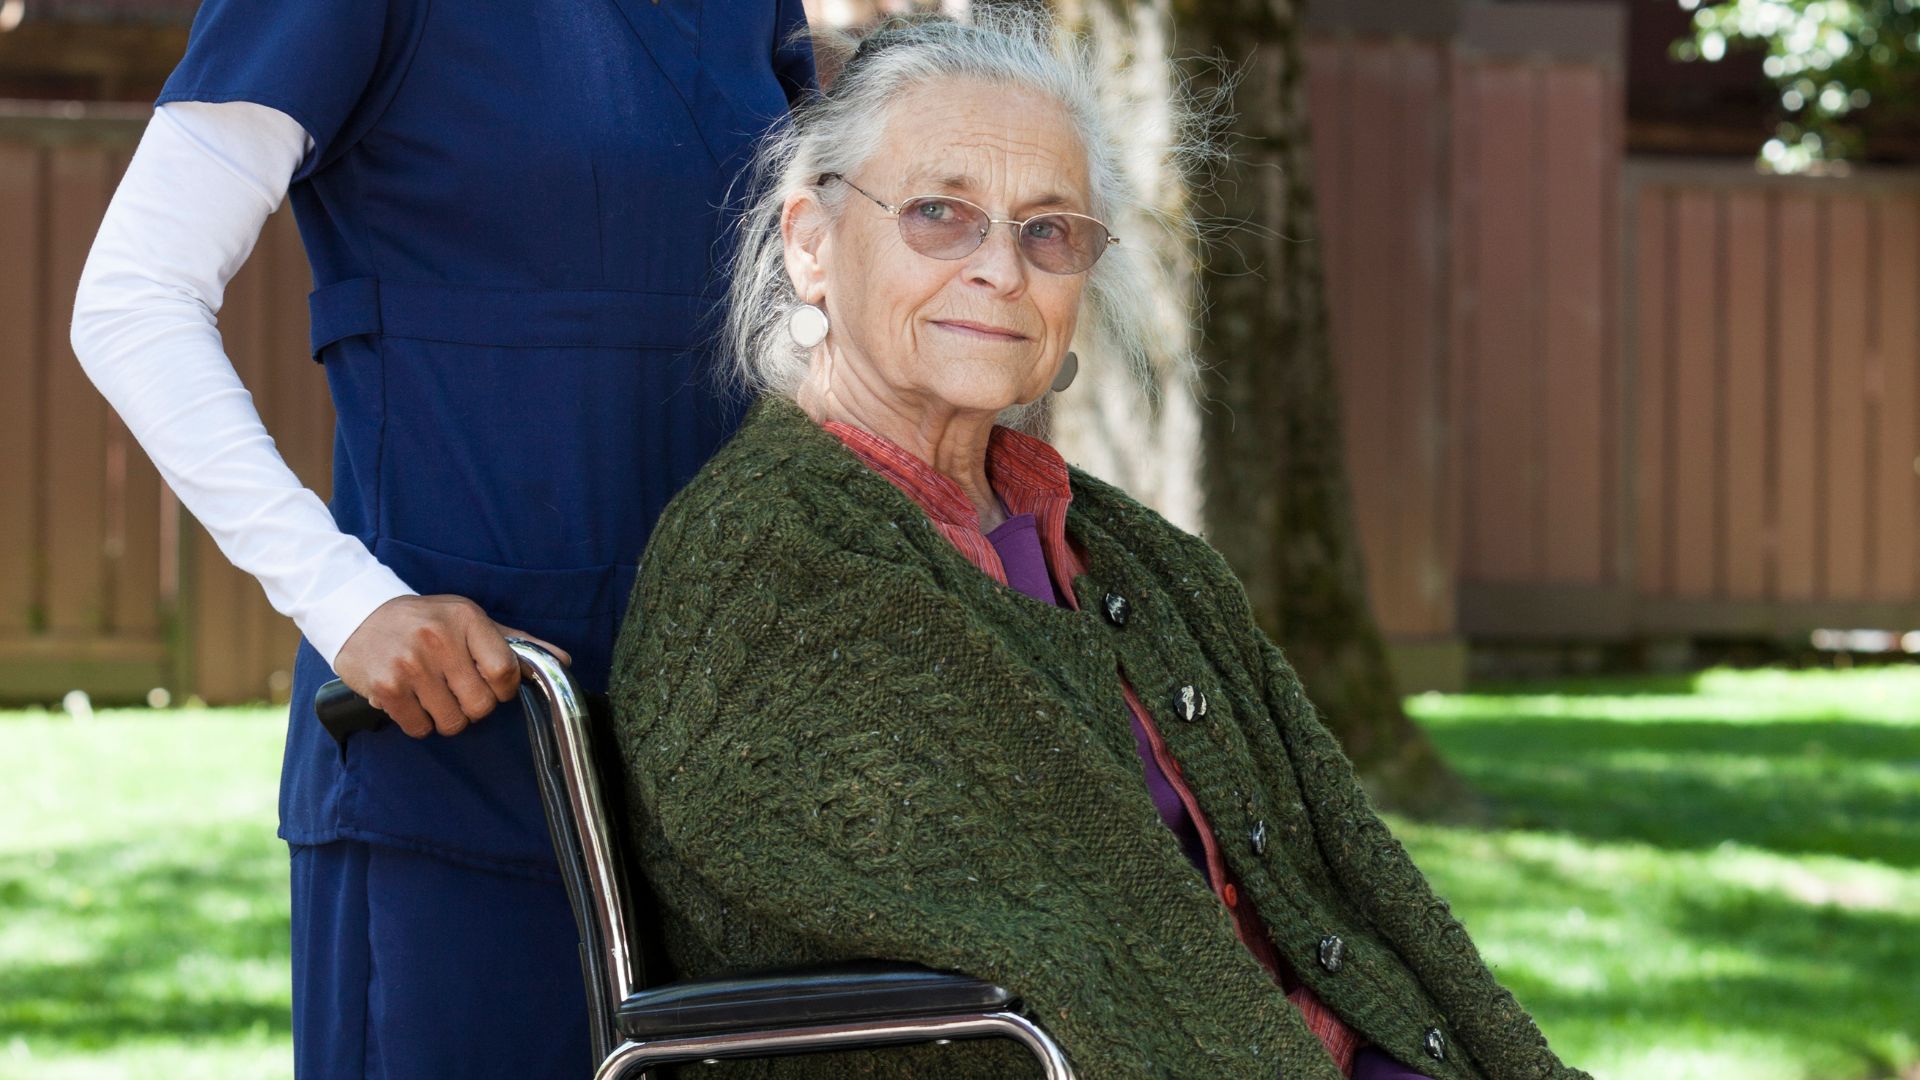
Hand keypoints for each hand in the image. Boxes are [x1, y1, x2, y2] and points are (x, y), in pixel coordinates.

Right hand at [331, 594, 571, 738]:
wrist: (358, 614)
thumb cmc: (425, 620)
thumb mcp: (470, 619)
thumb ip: (516, 642)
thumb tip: (563, 661)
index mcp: (467, 619)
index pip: (506, 671)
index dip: (503, 689)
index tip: (492, 686)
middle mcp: (439, 640)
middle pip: (482, 705)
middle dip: (474, 707)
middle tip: (457, 691)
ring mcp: (411, 664)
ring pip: (452, 722)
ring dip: (446, 717)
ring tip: (432, 694)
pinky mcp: (387, 687)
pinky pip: (420, 729)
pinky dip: (419, 723)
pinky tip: (411, 700)